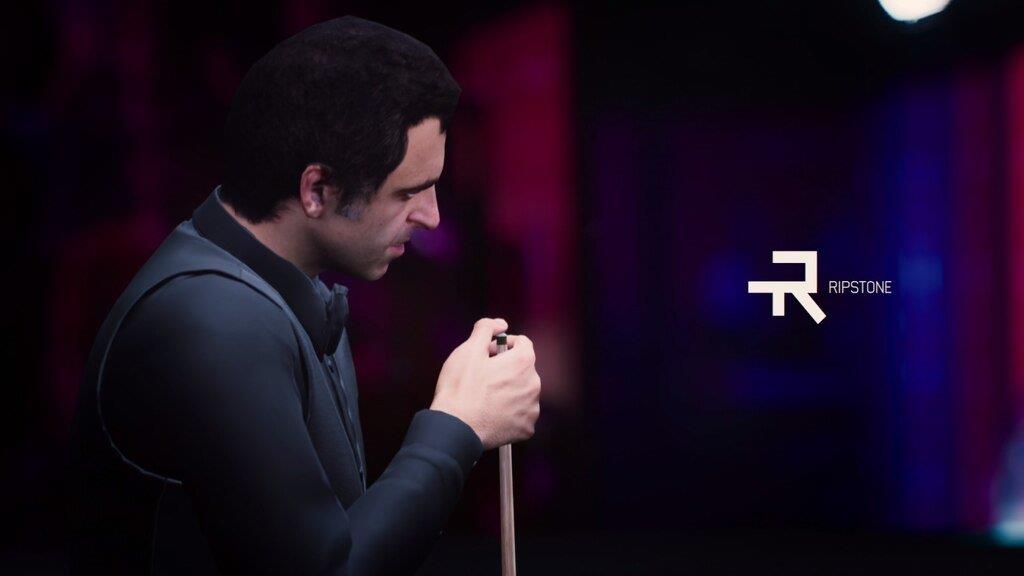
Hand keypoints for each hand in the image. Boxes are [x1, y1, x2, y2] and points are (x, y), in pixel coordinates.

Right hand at [430, 318, 540, 449]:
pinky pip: (521, 414)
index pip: (522, 343)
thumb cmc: (460, 389)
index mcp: (522, 362)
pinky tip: (491, 412)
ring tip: (485, 396)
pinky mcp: (526, 428)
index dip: (503, 345)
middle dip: (505, 368)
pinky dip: (509, 412)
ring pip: (522, 391)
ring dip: (509, 390)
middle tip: (482, 375)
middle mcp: (533, 384)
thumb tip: (500, 324)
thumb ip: (486, 328)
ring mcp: (531, 408)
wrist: (455, 428)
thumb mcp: (468, 349)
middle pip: (523, 368)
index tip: (488, 354)